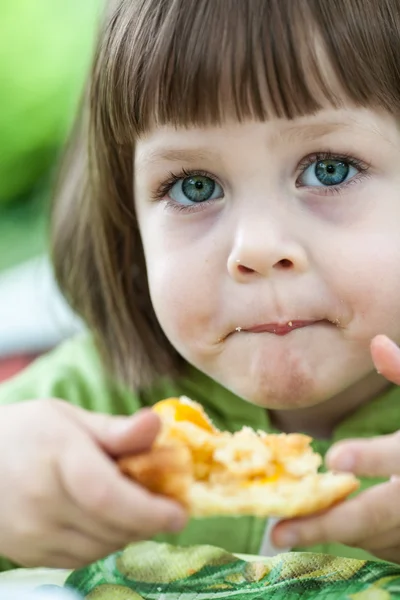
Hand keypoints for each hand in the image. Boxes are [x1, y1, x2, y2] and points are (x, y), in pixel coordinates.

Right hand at [0, 400, 186, 568]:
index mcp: (58, 457)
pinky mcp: (30, 555)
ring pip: (101, 547)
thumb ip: (114, 429)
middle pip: (111, 526)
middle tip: (167, 506)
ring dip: (129, 532)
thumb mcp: (69, 418)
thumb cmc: (27, 433)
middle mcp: (42, 502)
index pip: (107, 494)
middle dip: (148, 521)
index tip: (179, 513)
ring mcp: (32, 535)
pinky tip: (107, 521)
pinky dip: (105, 543)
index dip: (148, 509)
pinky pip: (82, 559)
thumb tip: (158, 424)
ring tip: (137, 508)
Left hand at [272, 335, 399, 563]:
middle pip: (378, 513)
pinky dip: (355, 537)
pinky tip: (324, 525)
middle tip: (280, 531)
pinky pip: (384, 547)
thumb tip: (377, 342)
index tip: (333, 458)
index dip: (371, 458)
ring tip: (285, 529)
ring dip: (332, 534)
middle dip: (328, 523)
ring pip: (375, 536)